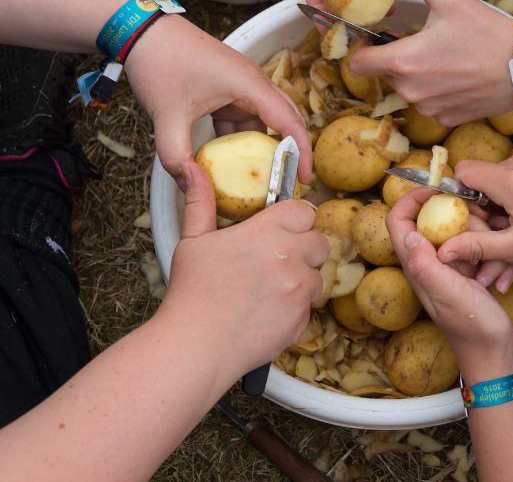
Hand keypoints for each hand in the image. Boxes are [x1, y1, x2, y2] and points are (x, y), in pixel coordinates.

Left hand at [124, 16, 312, 186]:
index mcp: (250, 85)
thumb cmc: (161, 62)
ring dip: (260, 147)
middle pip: (285, 120)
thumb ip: (177, 156)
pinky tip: (230, 159)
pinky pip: (243, 117)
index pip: (290, 122)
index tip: (304, 178)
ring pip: (262, 120)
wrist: (142, 29)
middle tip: (288, 183)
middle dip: (289, 151)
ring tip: (259, 176)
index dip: (302, 152)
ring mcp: (241, 84)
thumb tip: (189, 188)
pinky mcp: (227, 87)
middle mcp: (253, 83)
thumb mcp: (168, 116)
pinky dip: (240, 138)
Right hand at [160, 161, 328, 377]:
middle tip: (277, 262)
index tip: (282, 229)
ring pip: (317, 276)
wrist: (196, 346)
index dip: (295, 218)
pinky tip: (267, 313)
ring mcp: (298, 288)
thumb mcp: (192, 241)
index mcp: (265, 231)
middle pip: (319, 241)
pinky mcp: (302, 317)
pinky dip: (294, 309)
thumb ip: (201, 202)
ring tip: (268, 291)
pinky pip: (310, 307)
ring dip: (300, 281)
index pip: (304, 210)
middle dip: (303, 249)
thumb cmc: (191, 292)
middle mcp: (289, 255)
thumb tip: (192, 169)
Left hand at [350, 0, 512, 124]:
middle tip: (425, 43)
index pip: (358, 64)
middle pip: (386, 75)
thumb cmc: (487, 31)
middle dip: (398, 60)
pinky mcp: (447, 119)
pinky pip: (431, 106)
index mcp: (403, 61)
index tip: (380, 40)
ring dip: (418, 78)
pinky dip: (439, 94)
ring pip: (409, 91)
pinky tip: (459, 78)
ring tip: (446, 60)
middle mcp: (410, 91)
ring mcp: (429, 108)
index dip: (366, 50)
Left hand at [387, 188, 512, 377]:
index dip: (411, 200)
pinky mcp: (467, 273)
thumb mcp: (448, 293)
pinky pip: (476, 249)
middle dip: (459, 219)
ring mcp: (448, 269)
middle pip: (434, 221)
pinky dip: (489, 254)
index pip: (398, 222)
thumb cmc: (472, 329)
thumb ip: (426, 265)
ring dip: (479, 240)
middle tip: (480, 224)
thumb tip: (409, 234)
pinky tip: (497, 274)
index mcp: (417, 266)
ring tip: (490, 263)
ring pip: (460, 233)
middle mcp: (428, 264)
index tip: (437, 189)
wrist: (495, 355)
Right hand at [438, 153, 512, 278]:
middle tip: (497, 236)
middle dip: (483, 208)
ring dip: (502, 206)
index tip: (470, 221)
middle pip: (484, 178)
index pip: (463, 171)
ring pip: (503, 181)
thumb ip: (476, 247)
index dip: (460, 196)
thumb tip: (441, 252)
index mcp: (511, 178)